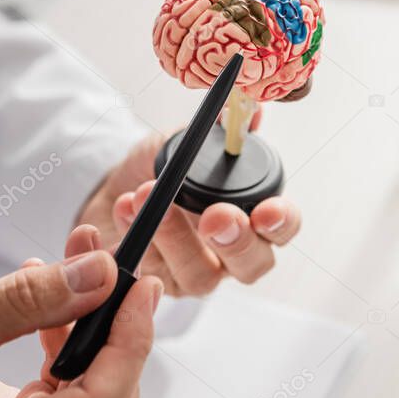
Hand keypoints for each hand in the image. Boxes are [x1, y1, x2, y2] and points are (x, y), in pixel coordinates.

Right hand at [0, 230, 160, 397]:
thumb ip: (30, 301)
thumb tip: (100, 275)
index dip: (130, 342)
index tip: (142, 288)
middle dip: (112, 324)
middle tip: (105, 262)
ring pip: (96, 396)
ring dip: (91, 329)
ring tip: (73, 269)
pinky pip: (73, 397)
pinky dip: (69, 348)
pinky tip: (50, 310)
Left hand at [78, 132, 300, 296]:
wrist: (116, 191)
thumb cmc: (161, 169)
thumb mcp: (186, 141)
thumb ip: (216, 129)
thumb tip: (244, 111)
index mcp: (250, 216)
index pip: (282, 228)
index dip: (281, 222)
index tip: (266, 211)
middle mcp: (230, 252)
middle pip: (253, 265)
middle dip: (236, 241)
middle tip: (214, 217)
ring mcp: (195, 273)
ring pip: (199, 276)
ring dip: (173, 237)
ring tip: (145, 195)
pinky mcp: (156, 286)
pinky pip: (151, 275)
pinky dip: (134, 236)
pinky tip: (124, 206)